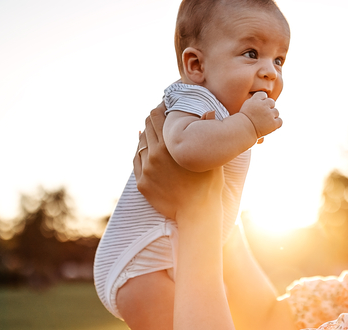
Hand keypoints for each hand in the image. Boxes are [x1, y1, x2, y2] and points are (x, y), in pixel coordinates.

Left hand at [134, 102, 224, 219]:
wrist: (197, 213)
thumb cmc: (209, 184)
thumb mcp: (211, 156)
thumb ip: (207, 131)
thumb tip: (209, 111)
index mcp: (170, 145)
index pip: (157, 116)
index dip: (160, 108)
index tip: (166, 106)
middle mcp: (154, 155)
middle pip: (147, 126)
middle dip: (154, 119)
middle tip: (162, 117)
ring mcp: (146, 170)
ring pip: (140, 143)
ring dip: (147, 135)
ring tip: (156, 134)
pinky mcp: (142, 183)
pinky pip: (136, 161)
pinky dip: (140, 152)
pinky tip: (146, 148)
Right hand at [239, 92, 282, 138]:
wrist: (242, 131)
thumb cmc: (242, 120)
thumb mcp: (246, 106)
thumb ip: (255, 101)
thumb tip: (263, 99)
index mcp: (255, 100)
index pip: (263, 94)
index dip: (262, 101)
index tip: (259, 107)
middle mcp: (263, 105)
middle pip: (271, 102)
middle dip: (268, 107)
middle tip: (263, 115)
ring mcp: (269, 114)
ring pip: (276, 112)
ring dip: (272, 116)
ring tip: (264, 122)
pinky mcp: (273, 123)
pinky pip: (280, 121)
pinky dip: (276, 124)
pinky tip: (269, 126)